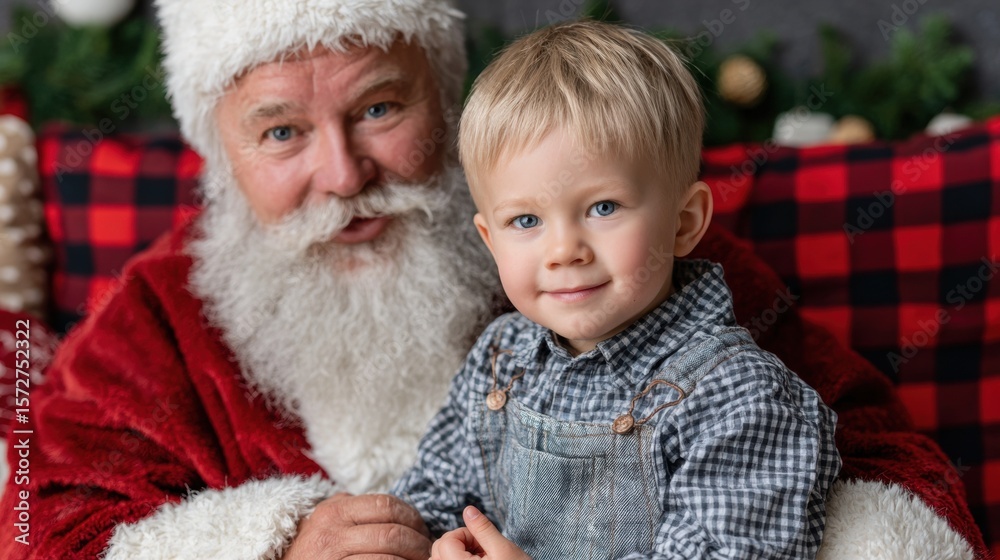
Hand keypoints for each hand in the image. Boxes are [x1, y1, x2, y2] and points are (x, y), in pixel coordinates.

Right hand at [283, 493, 431, 559]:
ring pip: (388, 558)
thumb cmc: (309, 550)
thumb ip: (350, 506)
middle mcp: (332, 533)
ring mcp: (333, 559)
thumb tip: (394, 508)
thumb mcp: (324, 520)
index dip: (413, 518)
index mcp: (334, 511)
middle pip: (392, 533)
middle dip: (419, 544)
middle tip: (429, 552)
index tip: (423, 530)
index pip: (386, 505)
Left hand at [430, 506, 529, 559]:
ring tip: (478, 558)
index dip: (463, 534)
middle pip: (437, 551)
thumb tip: (468, 510)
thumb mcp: (503, 549)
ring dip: (453, 553)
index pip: (445, 542)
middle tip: (480, 548)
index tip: (481, 541)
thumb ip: (483, 529)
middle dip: (457, 542)